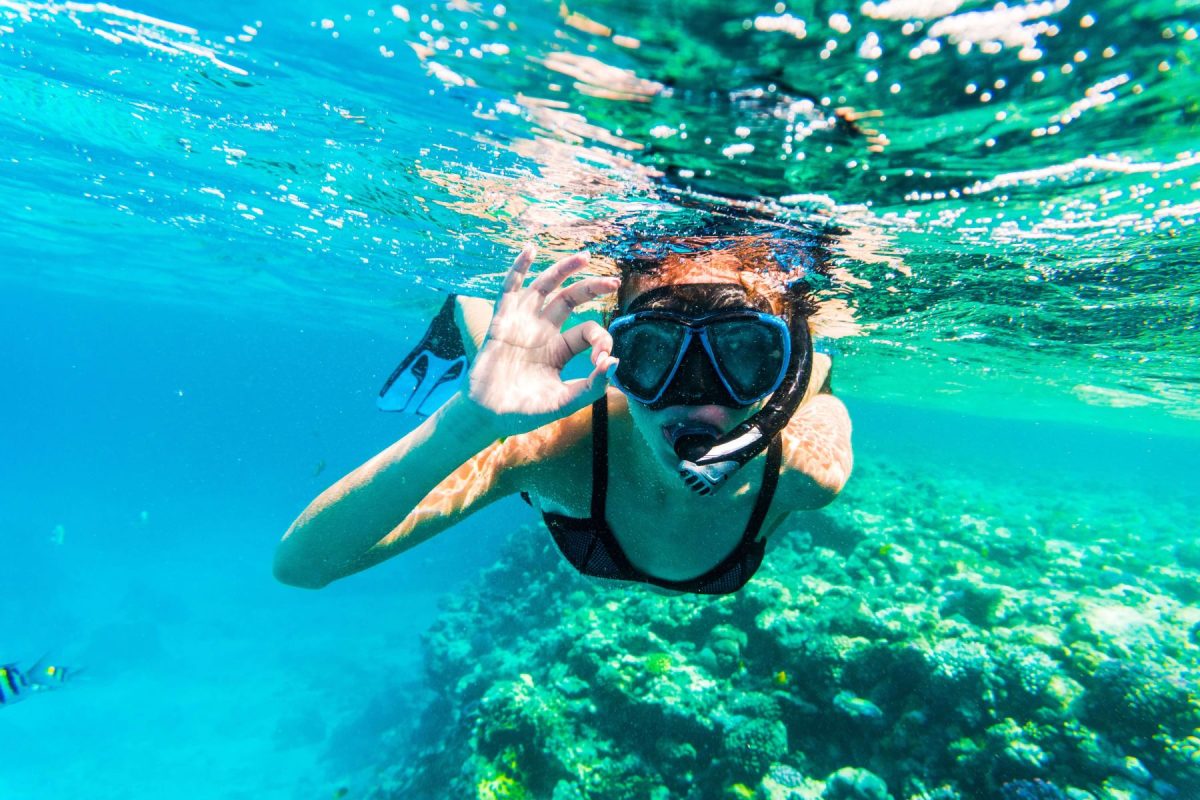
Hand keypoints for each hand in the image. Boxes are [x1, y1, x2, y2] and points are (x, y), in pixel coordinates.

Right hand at [466, 245, 619, 434]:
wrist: (487, 416)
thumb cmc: (525, 412)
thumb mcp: (565, 402)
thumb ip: (592, 387)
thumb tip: (615, 362)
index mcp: (561, 349)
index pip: (587, 330)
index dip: (601, 338)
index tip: (603, 358)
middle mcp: (544, 331)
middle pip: (571, 298)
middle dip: (592, 287)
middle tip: (613, 280)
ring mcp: (523, 323)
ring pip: (545, 287)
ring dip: (564, 269)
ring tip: (584, 256)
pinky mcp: (502, 322)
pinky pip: (509, 289)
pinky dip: (519, 268)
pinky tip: (530, 249)